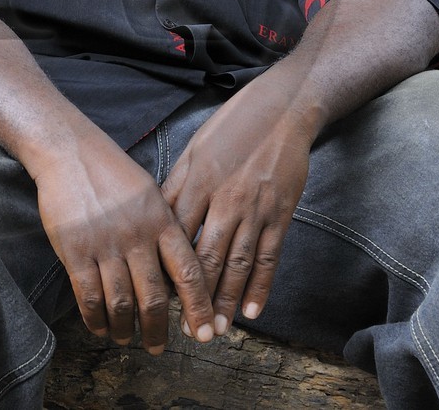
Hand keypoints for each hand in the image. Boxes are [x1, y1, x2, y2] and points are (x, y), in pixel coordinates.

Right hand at [33, 137, 211, 353]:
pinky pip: (89, 295)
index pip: (188, 273)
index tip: (206, 332)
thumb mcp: (150, 193)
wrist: (69, 152)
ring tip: (127, 339)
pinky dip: (96, 318)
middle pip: (154, 297)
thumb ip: (165, 229)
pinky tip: (100, 327)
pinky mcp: (75, 251)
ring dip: (126, 329)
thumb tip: (176, 271)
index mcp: (161, 221)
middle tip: (158, 348)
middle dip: (158, 330)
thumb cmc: (111, 172)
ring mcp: (105, 245)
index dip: (198, 307)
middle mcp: (137, 236)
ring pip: (121, 302)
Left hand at [159, 78, 314, 338]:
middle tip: (186, 329)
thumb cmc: (231, 127)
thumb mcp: (193, 149)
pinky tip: (251, 310)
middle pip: (205, 258)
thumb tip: (155, 221)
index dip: (165, 267)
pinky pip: (269, 257)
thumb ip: (176, 186)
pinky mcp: (281, 214)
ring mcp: (255, 210)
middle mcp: (224, 200)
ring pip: (237, 264)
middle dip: (195, 297)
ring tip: (217, 329)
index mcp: (197, 183)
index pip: (176, 235)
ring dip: (226, 300)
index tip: (155, 295)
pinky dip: (260, 285)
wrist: (283, 109)